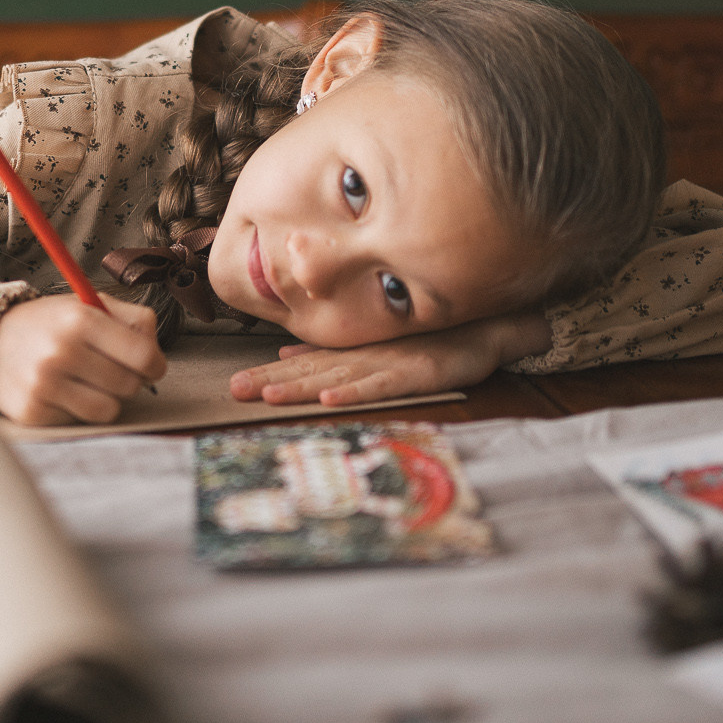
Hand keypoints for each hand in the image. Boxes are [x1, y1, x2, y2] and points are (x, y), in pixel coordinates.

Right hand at [0, 295, 167, 425]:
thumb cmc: (50, 323)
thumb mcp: (89, 304)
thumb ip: (133, 319)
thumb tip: (157, 356)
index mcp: (80, 318)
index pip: (143, 355)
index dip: (155, 365)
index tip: (150, 366)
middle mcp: (60, 351)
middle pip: (129, 386)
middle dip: (127, 380)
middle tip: (109, 370)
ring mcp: (43, 385)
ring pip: (108, 410)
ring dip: (104, 399)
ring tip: (87, 383)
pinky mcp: (31, 412)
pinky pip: (78, 423)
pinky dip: (75, 410)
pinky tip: (59, 392)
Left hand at [228, 311, 551, 406]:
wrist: (488, 326)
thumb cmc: (430, 339)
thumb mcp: (375, 350)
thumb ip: (332, 355)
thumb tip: (286, 357)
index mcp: (353, 354)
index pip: (302, 367)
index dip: (269, 375)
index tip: (234, 385)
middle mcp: (365, 356)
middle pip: (311, 371)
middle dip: (272, 381)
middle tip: (235, 390)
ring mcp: (391, 362)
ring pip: (339, 376)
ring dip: (303, 385)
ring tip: (270, 394)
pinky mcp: (419, 371)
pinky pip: (383, 384)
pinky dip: (357, 390)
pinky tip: (332, 396)